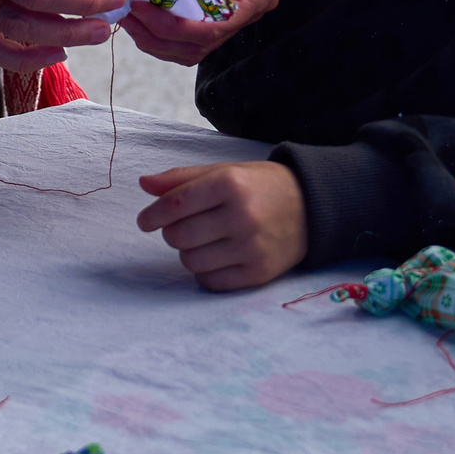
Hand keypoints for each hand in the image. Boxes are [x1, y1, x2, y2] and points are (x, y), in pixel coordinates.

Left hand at [124, 0, 276, 64]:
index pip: (215, 29)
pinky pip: (183, 24)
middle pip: (200, 43)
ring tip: (127, 15)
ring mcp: (226, 4)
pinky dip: (159, 23)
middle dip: (160, 36)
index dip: (174, 28)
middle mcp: (245, 7)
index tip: (142, 10)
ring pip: (189, 43)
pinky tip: (138, 8)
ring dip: (156, 36)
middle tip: (127, 16)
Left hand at [135, 161, 306, 290]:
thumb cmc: (259, 186)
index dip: (153, 215)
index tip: (145, 221)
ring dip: (187, 252)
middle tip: (181, 227)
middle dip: (171, 233)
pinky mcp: (257, 273)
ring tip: (202, 240)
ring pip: (191, 261)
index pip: (176, 204)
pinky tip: (215, 256)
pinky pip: (210, 281)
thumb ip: (182, 178)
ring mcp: (251, 247)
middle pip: (179, 236)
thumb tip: (143, 183)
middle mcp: (241, 216)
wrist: (311, 206)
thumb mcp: (224, 172)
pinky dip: (204, 272)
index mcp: (230, 184)